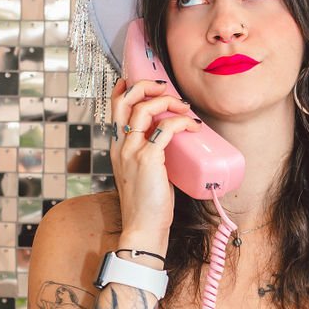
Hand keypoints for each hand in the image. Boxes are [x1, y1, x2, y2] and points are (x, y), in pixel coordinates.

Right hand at [109, 75, 200, 238]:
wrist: (143, 228)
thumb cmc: (147, 205)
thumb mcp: (144, 173)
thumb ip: (152, 154)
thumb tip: (174, 141)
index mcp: (117, 148)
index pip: (115, 108)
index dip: (127, 88)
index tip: (142, 81)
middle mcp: (121, 146)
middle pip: (125, 100)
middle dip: (145, 86)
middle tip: (165, 89)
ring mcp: (132, 151)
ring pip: (144, 109)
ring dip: (168, 101)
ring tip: (184, 107)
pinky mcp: (148, 159)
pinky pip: (166, 129)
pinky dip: (182, 122)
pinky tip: (193, 127)